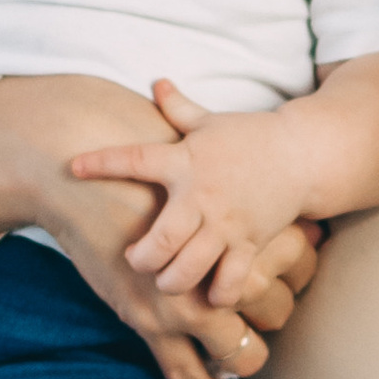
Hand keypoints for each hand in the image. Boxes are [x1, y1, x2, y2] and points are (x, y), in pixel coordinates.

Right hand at [0, 78, 284, 378]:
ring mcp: (190, 304)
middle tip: (271, 315)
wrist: (81, 183)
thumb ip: (227, 191)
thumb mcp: (195, 168)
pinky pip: (189, 373)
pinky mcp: (153, 324)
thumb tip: (256, 197)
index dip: (303, 270)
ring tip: (247, 356)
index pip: (300, 260)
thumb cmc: (141, 170)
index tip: (296, 274)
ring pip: (242, 351)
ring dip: (248, 357)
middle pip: (278, 308)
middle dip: (278, 316)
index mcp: (242, 231)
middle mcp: (223, 271)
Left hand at [66, 81, 309, 308]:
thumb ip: (179, 108)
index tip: (74, 167)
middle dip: (141, 259)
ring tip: (167, 280)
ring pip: (188, 269)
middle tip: (137, 260)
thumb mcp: (211, 121)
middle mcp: (201, 196)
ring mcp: (227, 224)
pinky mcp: (251, 244)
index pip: (136, 160)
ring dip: (172, 282)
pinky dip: (217, 295)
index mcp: (185, 161)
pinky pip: (230, 281)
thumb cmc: (251, 137)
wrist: (305, 153)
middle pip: (159, 241)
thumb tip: (156, 83)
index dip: (102, 163)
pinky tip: (209, 294)